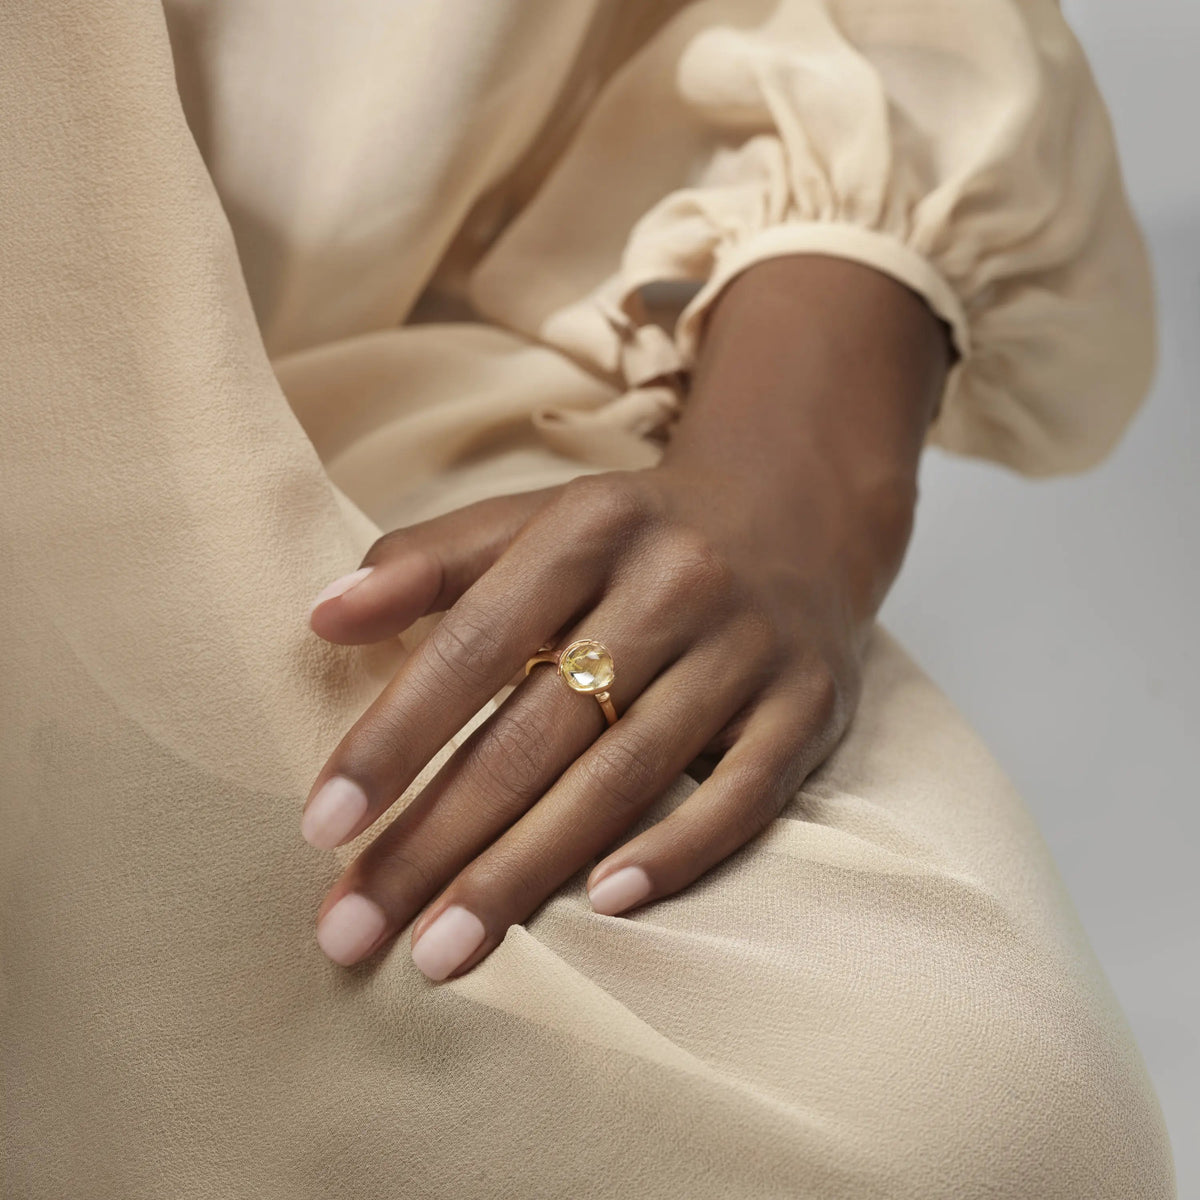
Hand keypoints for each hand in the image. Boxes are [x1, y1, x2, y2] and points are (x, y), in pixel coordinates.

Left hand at [302, 254, 949, 980]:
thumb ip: (429, 559)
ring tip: (444, 951)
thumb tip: (322, 617)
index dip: (396, 735)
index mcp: (593, 524)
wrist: (791, 516)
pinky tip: (605, 905)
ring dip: (529, 869)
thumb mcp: (536, 520)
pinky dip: (678, 849)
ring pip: (628, 772)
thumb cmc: (634, 537)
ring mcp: (749, 646)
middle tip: (355, 927)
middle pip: (540, 728)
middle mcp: (676, 581)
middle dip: (440, 837)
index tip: (322, 825)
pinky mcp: (809, 703)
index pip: (477, 641)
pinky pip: (746, 792)